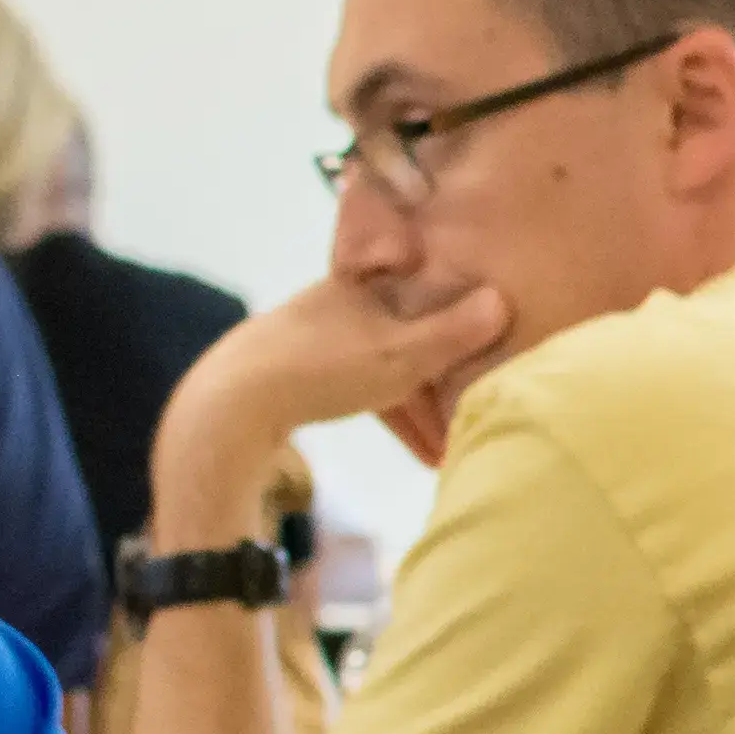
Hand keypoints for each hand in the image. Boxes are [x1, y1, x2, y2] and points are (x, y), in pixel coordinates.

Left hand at [159, 273, 502, 507]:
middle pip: (408, 333)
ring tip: (451, 448)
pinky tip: (416, 449)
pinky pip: (361, 390)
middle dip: (443, 376)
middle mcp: (341, 303)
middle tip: (476, 409)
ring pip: (384, 368)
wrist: (232, 405)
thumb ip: (453, 333)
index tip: (491, 344)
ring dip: (420, 407)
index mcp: (365, 284)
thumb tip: (502, 300)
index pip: (425, 289)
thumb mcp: (402, 354)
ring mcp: (316, 340)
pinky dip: (390, 416)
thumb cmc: (324, 369)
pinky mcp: (297, 376)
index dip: (461, 317)